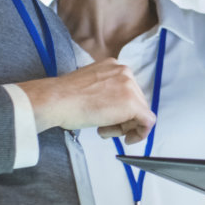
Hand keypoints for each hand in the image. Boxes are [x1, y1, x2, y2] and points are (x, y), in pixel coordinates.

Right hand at [16, 59, 155, 142]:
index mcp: (113, 66)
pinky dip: (140, 133)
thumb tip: (114, 107)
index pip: (127, 91)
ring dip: (124, 126)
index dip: (120, 109)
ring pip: (140, 112)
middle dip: (123, 119)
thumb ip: (105, 91)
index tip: (110, 119)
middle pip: (136, 101)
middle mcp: (125, 72)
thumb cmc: (65, 97)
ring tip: (104, 130)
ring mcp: (130, 86)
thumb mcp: (89, 86)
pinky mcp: (133, 104)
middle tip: (105, 128)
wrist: (57, 100)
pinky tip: (126, 139)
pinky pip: (148, 122)